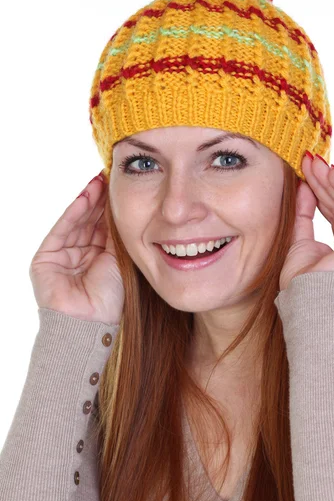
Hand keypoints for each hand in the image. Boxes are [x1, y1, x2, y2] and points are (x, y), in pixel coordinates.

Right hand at [29, 172, 124, 324]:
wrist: (91, 324)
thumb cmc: (110, 298)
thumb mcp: (119, 259)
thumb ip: (116, 234)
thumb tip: (120, 205)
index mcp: (97, 258)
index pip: (103, 226)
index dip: (110, 207)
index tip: (121, 186)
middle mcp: (79, 255)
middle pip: (89, 221)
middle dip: (100, 199)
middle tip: (110, 177)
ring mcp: (62, 256)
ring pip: (76, 222)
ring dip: (88, 201)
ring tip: (100, 181)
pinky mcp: (45, 259)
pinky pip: (62, 230)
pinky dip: (73, 212)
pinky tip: (86, 196)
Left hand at [279, 153, 333, 291]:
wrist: (304, 301)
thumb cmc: (300, 282)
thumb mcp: (300, 240)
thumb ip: (305, 214)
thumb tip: (304, 186)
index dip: (320, 192)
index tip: (306, 171)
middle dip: (323, 182)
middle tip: (308, 159)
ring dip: (328, 181)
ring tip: (313, 161)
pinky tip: (329, 172)